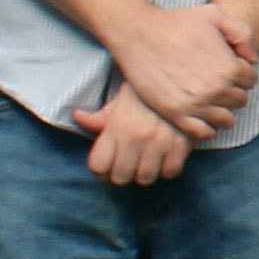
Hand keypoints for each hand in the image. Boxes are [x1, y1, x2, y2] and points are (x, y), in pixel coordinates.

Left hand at [72, 86, 194, 187]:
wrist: (180, 80)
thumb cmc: (144, 94)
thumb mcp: (118, 102)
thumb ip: (97, 117)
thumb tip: (77, 117)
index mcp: (117, 126)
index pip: (98, 165)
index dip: (99, 171)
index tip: (105, 168)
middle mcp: (136, 137)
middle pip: (120, 177)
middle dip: (121, 174)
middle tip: (126, 166)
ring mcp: (160, 142)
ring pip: (145, 178)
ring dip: (144, 173)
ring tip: (146, 162)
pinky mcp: (182, 145)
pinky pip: (170, 172)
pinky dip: (167, 169)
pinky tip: (165, 158)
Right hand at [110, 0, 258, 140]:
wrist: (138, 33)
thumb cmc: (176, 22)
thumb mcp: (215, 14)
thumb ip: (241, 33)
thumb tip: (252, 59)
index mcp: (230, 67)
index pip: (251, 81)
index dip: (241, 73)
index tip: (227, 69)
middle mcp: (216, 89)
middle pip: (240, 100)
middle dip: (232, 91)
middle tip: (217, 82)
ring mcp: (196, 105)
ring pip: (226, 120)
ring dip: (222, 110)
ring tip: (210, 99)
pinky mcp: (176, 114)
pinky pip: (204, 133)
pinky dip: (207, 127)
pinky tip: (200, 114)